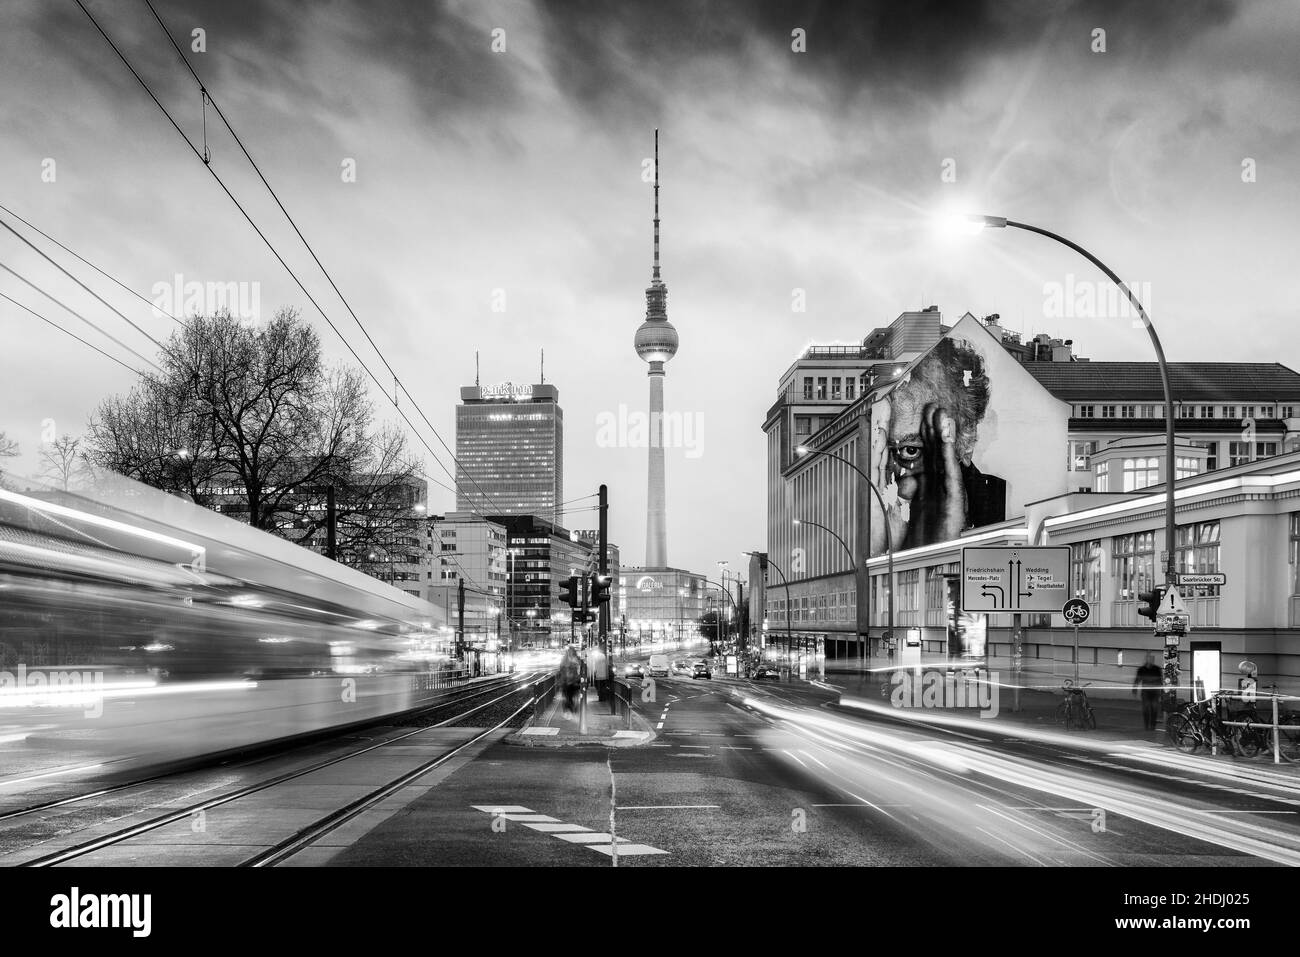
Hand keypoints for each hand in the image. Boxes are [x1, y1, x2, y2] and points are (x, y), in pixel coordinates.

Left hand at [899, 404, 965, 547]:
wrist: (926, 561)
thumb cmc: (916, 541)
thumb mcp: (903, 509)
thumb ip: (903, 488)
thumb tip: (900, 470)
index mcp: (928, 487)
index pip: (927, 456)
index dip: (925, 436)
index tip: (922, 417)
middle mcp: (938, 487)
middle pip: (937, 452)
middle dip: (934, 429)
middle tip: (932, 407)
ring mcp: (947, 491)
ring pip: (945, 458)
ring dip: (943, 435)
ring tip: (941, 414)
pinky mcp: (953, 498)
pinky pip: (951, 471)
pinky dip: (949, 453)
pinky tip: (946, 438)